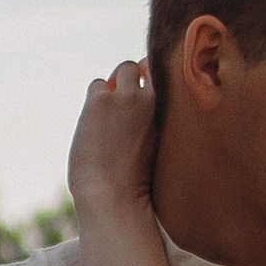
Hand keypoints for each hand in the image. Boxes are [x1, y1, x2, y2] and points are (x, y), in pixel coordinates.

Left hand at [69, 60, 159, 216]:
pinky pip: (97, 85)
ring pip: (120, 71)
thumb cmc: (138, 182)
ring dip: (111, 89)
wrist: (116, 197)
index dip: (151, 76)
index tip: (143, 93)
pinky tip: (96, 125)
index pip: (164, 73)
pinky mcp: (102, 99)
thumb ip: (154, 119)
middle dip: (128, 80)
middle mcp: (153, 97)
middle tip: (119, 107)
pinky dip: (94, 100)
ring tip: (108, 120)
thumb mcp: (158, 145)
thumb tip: (142, 93)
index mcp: (171, 110)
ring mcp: (127, 96)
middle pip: (138, 67)